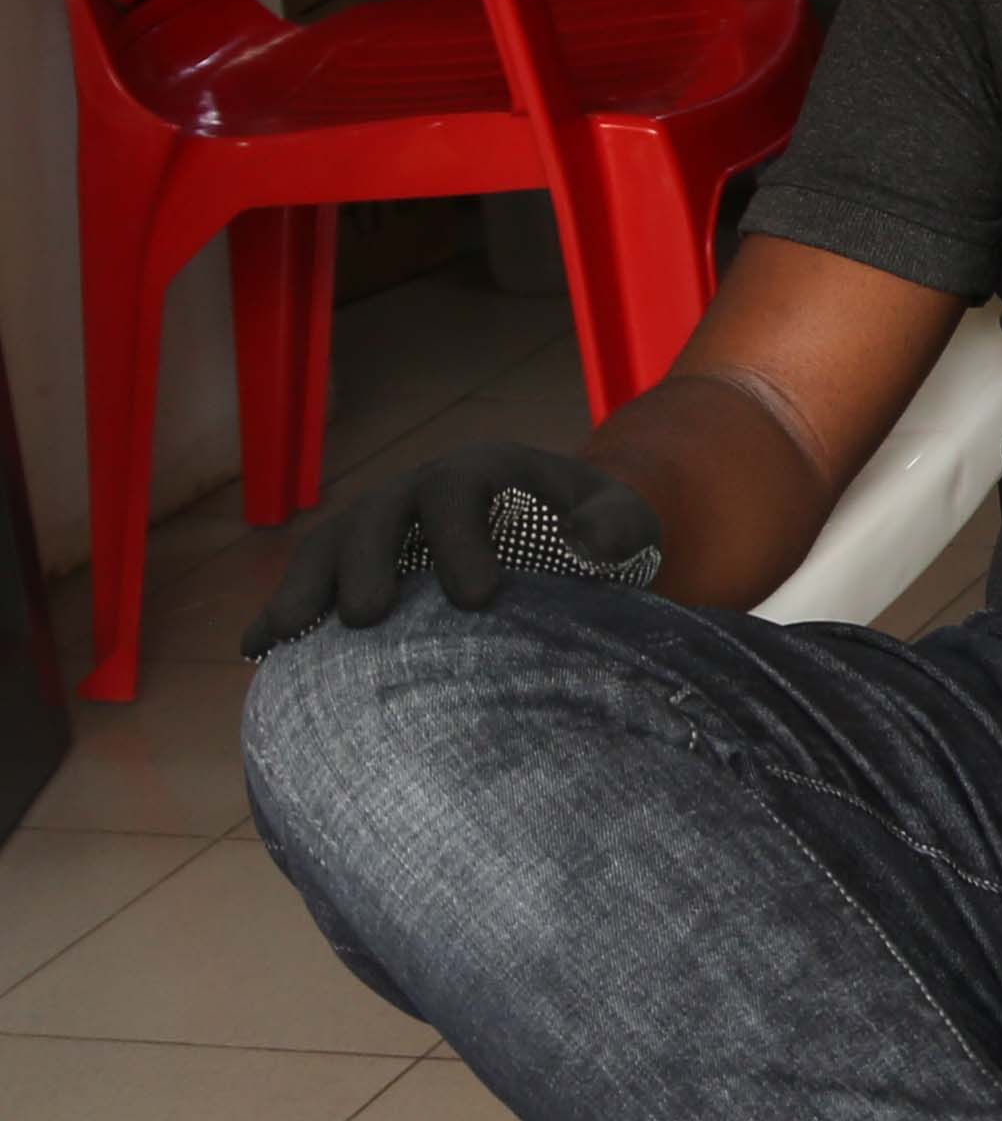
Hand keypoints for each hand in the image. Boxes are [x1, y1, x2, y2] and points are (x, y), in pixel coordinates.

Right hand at [243, 442, 661, 652]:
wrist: (565, 539)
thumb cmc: (599, 530)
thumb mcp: (627, 519)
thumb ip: (618, 525)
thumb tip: (588, 545)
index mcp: (484, 470)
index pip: (457, 489)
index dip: (460, 537)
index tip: (478, 598)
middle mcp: (419, 491)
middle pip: (378, 515)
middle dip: (367, 561)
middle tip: (368, 618)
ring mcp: (381, 526)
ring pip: (329, 545)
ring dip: (304, 585)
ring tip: (289, 636)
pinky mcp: (357, 565)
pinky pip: (310, 581)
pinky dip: (282, 610)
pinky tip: (255, 651)